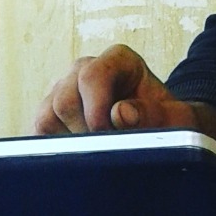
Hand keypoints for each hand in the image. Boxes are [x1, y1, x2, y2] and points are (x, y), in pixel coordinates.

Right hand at [33, 43, 215, 149]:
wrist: (161, 133)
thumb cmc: (169, 121)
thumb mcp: (176, 118)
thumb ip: (154, 113)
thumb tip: (120, 113)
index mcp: (118, 60)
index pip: (93, 76)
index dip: (95, 108)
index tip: (107, 132)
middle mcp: (86, 70)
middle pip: (65, 99)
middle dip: (84, 130)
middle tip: (107, 148)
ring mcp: (65, 91)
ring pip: (47, 117)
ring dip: (71, 141)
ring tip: (99, 150)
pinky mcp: (51, 115)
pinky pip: (39, 133)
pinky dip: (57, 148)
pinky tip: (82, 154)